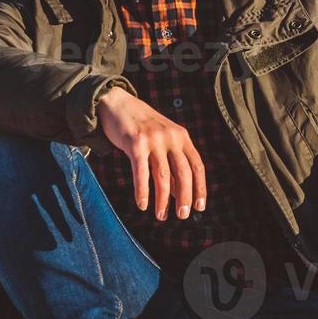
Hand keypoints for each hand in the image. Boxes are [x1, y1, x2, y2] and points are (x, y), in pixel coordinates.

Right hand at [96, 86, 206, 221]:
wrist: (117, 102)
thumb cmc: (141, 125)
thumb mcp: (163, 137)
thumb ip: (172, 160)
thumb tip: (180, 193)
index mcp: (182, 136)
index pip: (197, 166)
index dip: (200, 188)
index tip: (199, 207)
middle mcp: (171, 137)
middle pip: (183, 173)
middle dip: (184, 198)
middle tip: (182, 216)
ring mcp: (153, 140)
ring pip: (162, 176)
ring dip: (163, 200)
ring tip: (161, 216)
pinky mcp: (135, 144)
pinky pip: (141, 173)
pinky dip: (142, 191)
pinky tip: (142, 204)